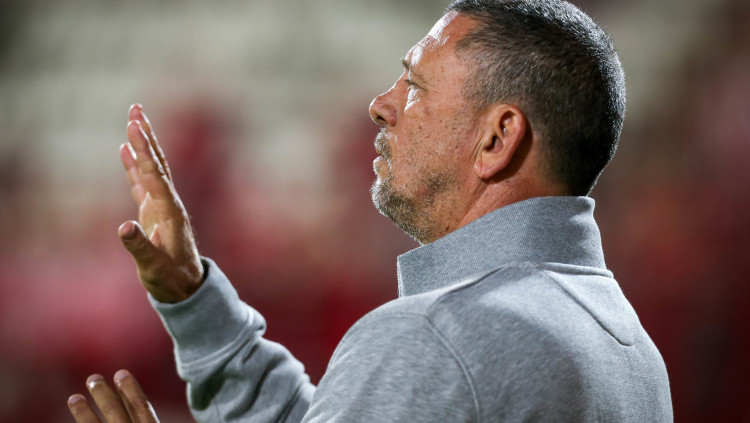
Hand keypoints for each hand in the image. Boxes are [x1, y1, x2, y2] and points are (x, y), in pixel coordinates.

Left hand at [67, 370, 159, 422]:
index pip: (142, 407)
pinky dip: (82, 421)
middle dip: (103, 394)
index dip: (131, 388)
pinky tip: (75, 409)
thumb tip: (141, 404)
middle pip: (115, 412)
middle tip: (93, 378)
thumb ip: (148, 419)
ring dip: (83, 412)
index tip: (121, 372)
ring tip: (74, 399)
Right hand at [119, 104, 202, 302]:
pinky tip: (126, 149)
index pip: (155, 176)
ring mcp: (161, 205)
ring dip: (142, 143)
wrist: (185, 287)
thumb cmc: (171, 279)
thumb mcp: (154, 267)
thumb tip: (124, 227)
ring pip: (151, 168)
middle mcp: (168, 203)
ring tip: (133, 118)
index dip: (144, 154)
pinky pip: (142, 182)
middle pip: (157, 163)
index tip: (135, 130)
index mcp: (170, 212)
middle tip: (136, 109)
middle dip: (146, 136)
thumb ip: (139, 248)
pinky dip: (134, 164)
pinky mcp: (153, 211)